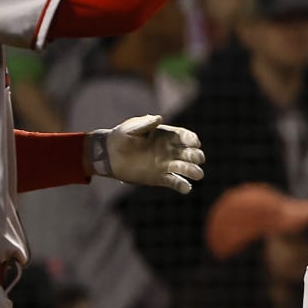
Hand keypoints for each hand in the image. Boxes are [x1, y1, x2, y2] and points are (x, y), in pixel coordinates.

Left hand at [85, 114, 204, 193]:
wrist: (109, 155)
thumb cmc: (121, 137)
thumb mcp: (133, 127)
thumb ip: (146, 124)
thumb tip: (159, 118)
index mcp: (166, 136)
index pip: (185, 137)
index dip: (192, 140)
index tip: (195, 143)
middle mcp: (169, 150)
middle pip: (189, 153)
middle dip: (196, 156)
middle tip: (198, 159)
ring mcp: (165, 165)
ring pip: (184, 168)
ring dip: (193, 171)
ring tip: (198, 175)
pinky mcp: (159, 178)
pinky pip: (174, 182)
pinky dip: (182, 185)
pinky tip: (186, 188)